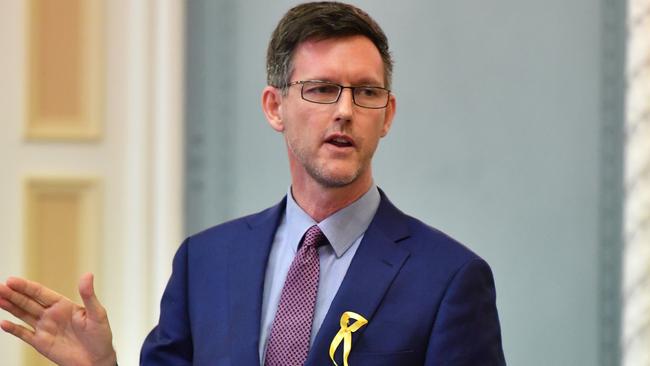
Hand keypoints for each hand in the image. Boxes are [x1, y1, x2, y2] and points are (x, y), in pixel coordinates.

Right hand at [0, 273, 116, 365]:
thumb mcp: (98, 313)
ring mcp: (45, 328)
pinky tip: (3, 323)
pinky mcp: (41, 343)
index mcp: (64, 305)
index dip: (26, 287)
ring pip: (23, 315)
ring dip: (10, 307)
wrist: (97, 360)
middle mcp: (51, 315)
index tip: (12, 280)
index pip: (41, 293)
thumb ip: (89, 295)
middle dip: (13, 294)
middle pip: (28, 302)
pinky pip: (24, 334)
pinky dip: (14, 329)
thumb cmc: (101, 336)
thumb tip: (87, 275)